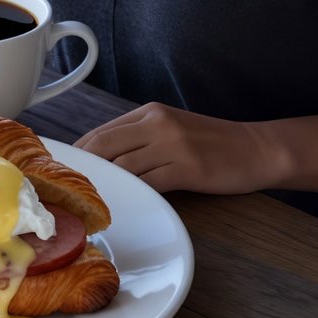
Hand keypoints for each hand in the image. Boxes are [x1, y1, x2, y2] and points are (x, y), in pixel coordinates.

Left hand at [73, 102, 272, 194]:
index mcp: (149, 112)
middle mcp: (157, 123)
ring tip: (88, 203)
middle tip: (65, 190)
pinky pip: (148, 183)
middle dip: (82, 169)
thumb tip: (100, 157)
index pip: (101, 132)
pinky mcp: (187, 168)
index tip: (62, 171)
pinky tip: (122, 205)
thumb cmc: (210, 142)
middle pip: (104, 146)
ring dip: (104, 185)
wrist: (255, 149)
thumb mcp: (171, 127)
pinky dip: (131, 195)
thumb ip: (139, 136)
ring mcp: (172, 145)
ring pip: (123, 166)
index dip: (78, 153)